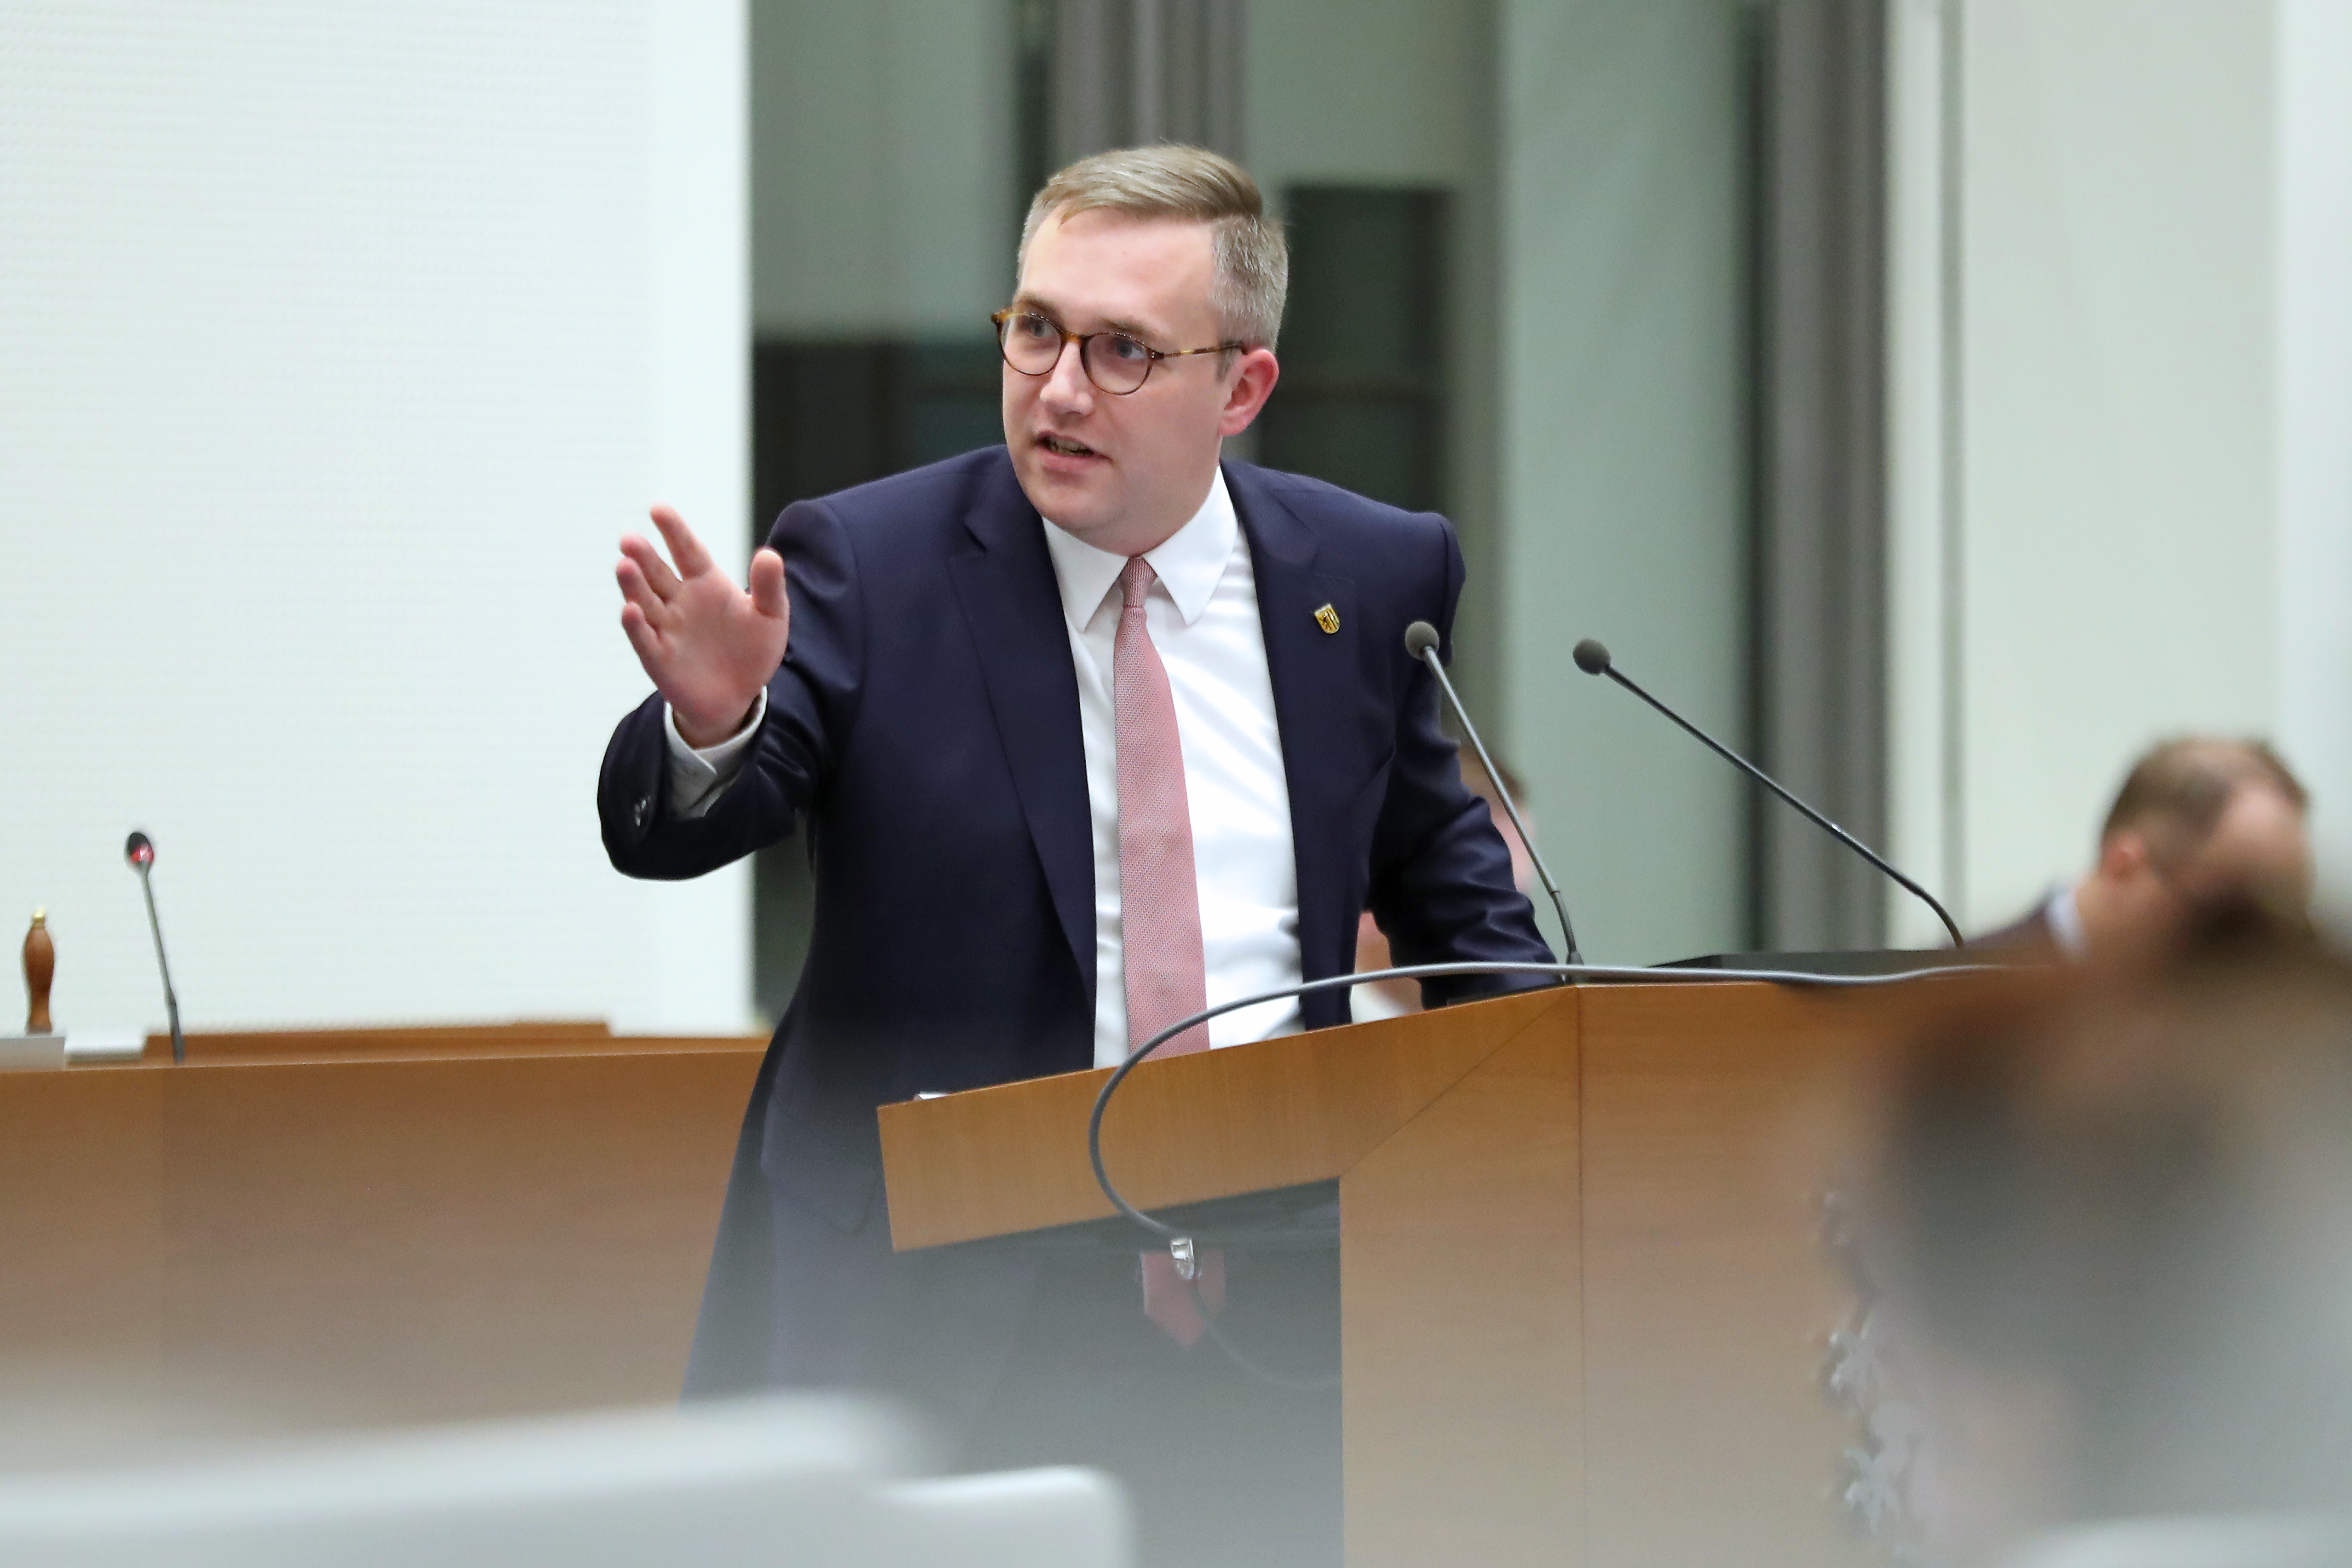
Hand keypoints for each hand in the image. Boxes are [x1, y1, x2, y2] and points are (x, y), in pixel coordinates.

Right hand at [616, 505, 788, 747]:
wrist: (740, 696)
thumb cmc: (752, 649)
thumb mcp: (770, 616)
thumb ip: (769, 587)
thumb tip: (769, 555)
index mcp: (705, 583)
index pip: (687, 550)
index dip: (673, 531)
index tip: (657, 509)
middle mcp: (679, 601)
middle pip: (657, 573)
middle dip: (643, 556)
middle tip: (628, 539)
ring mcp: (666, 628)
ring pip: (645, 601)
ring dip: (633, 585)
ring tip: (624, 565)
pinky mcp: (659, 658)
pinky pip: (645, 639)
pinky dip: (636, 626)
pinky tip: (631, 610)